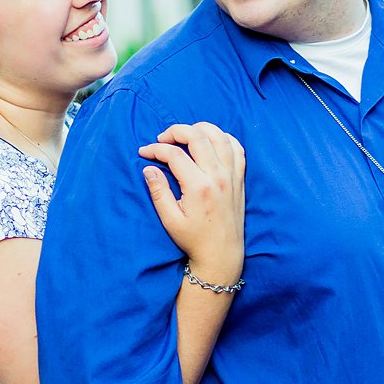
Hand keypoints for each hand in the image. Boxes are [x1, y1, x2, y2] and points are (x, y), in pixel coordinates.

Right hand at [140, 122, 245, 282]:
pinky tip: (210, 140)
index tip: (144, 152)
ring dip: (200, 128)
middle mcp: (218, 177)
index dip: (156, 149)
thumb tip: (149, 168)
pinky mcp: (240, 178)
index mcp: (199, 187)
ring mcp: (232, 175)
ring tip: (184, 135)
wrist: (222, 254)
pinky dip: (223, 137)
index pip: (174, 154)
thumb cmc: (194, 240)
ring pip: (219, 136)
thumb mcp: (170, 220)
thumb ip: (158, 192)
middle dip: (176, 131)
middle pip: (197, 137)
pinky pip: (236, 148)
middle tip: (163, 138)